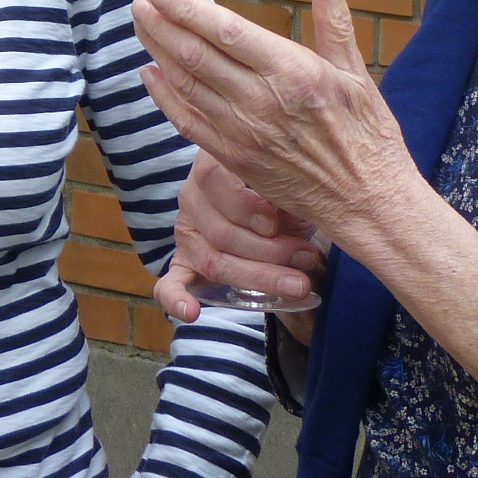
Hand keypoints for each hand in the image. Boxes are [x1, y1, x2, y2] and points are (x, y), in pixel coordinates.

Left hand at [131, 0, 420, 255]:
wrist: (368, 205)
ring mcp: (242, 133)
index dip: (187, 8)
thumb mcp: (357, 75)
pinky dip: (164, 96)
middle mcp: (261, 101)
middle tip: (139, 0)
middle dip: (161, 24)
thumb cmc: (369, 136)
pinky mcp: (233, 159)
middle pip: (195, 55)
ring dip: (157, 51)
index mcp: (293, 72)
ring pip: (185, 84)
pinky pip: (187, 122)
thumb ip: (334, 22)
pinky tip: (150, 73)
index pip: (225, 31)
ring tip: (140, 24)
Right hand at [153, 152, 326, 335]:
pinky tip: (191, 311)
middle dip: (270, 250)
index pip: (212, 180)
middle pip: (220, 231)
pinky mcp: (184, 264)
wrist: (266, 211)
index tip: (276, 222)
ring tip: (299, 284)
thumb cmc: (279, 195)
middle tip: (308, 258)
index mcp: (210, 166)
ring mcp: (186, 233)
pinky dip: (176, 299)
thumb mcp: (283, 184)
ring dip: (260, 277)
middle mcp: (191, 197)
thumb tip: (298, 210)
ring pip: (214, 261)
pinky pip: (169, 285)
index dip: (245, 206)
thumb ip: (284, 193)